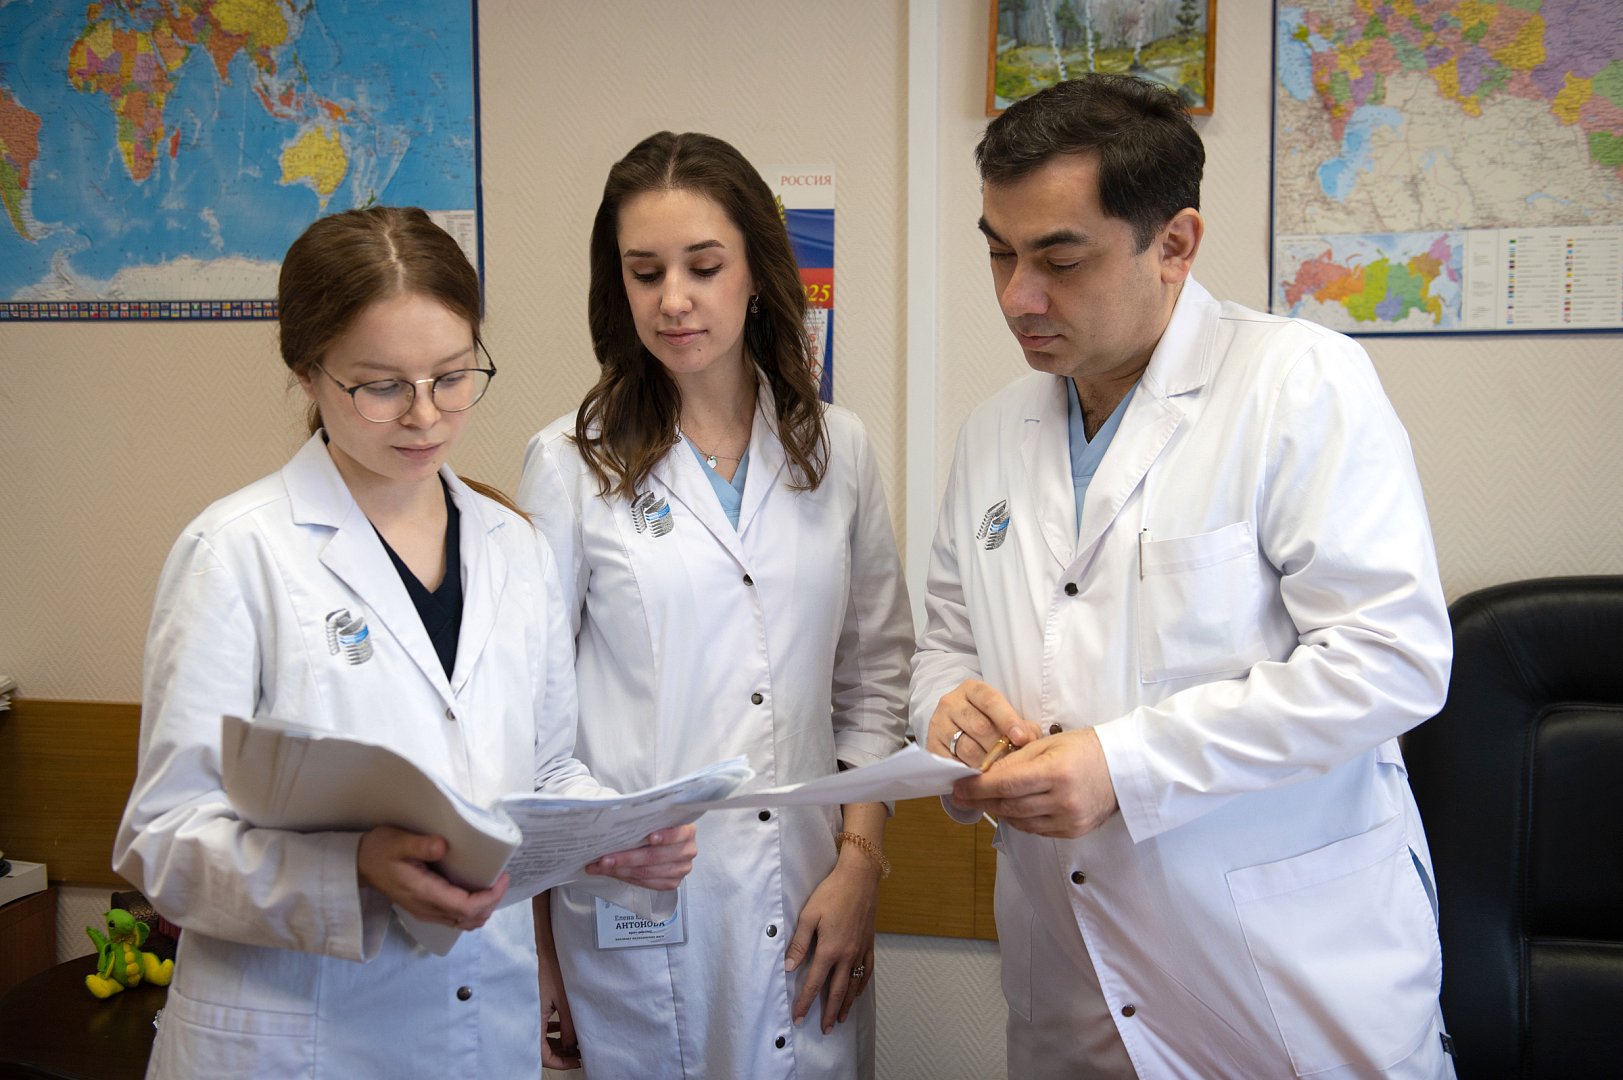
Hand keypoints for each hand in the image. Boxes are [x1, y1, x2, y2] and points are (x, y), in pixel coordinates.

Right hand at [355, 825, 507, 928]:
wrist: (360, 864)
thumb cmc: (379, 849)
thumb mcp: (397, 841)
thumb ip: (420, 845)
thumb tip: (443, 846)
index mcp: (423, 893)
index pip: (465, 908)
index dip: (489, 898)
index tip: (502, 878)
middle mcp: (427, 908)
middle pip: (469, 920)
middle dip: (491, 903)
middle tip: (501, 879)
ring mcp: (426, 912)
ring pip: (464, 923)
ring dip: (483, 909)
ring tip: (492, 885)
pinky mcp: (425, 909)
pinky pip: (455, 918)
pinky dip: (472, 910)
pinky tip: (476, 892)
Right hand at [534, 895, 580, 1069]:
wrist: (537, 947)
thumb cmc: (549, 969)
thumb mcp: (565, 1001)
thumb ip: (570, 1027)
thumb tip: (573, 1046)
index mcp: (532, 1022)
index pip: (543, 1055)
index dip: (560, 1062)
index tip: (576, 1061)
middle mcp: (525, 1020)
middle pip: (541, 1048)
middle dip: (560, 1052)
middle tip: (577, 1052)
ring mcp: (526, 1012)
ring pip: (540, 1036)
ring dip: (557, 1041)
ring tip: (574, 1040)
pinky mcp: (529, 1003)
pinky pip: (538, 1024)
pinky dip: (551, 1029)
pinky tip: (563, 1026)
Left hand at [584, 825, 697, 890]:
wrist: (665, 842)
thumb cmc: (659, 828)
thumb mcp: (658, 819)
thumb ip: (647, 819)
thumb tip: (618, 820)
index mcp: (687, 831)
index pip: (678, 834)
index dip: (665, 836)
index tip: (649, 837)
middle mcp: (687, 851)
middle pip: (655, 857)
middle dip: (627, 858)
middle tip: (605, 858)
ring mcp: (681, 869)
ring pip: (647, 872)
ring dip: (621, 870)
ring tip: (602, 866)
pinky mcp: (671, 883)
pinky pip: (646, 883)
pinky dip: (626, 877)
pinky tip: (613, 872)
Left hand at [784, 850, 880, 1033]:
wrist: (860, 879)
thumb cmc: (831, 894)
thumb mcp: (809, 915)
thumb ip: (799, 943)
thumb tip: (790, 967)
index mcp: (829, 950)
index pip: (814, 983)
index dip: (805, 1002)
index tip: (799, 1017)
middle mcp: (847, 956)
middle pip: (837, 991)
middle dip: (829, 1012)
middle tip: (825, 1030)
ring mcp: (860, 951)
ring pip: (853, 985)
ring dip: (847, 1004)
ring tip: (841, 1019)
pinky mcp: (869, 944)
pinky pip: (867, 971)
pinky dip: (862, 986)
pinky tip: (858, 992)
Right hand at [927, 679, 1036, 770]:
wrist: (955, 726)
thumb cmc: (987, 721)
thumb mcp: (1003, 715)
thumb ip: (1021, 725)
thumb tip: (1029, 740)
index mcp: (972, 690)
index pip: (991, 701)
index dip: (1008, 720)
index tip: (1022, 739)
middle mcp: (951, 703)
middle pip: (979, 727)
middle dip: (1000, 748)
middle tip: (1014, 763)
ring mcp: (939, 724)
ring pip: (967, 748)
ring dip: (987, 764)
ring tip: (1000, 773)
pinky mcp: (932, 745)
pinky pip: (953, 763)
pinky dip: (969, 774)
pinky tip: (982, 779)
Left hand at [949, 728, 1117, 838]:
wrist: (1125, 767)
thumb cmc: (1085, 748)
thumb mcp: (1048, 744)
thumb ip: (1016, 760)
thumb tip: (984, 774)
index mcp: (1055, 772)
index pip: (1006, 784)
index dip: (977, 788)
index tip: (957, 788)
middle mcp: (1063, 800)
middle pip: (1009, 805)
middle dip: (983, 800)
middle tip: (964, 795)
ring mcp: (1069, 819)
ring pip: (1020, 821)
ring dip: (1000, 810)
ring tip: (988, 800)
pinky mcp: (1073, 831)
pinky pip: (1036, 829)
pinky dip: (1020, 819)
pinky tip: (1014, 808)